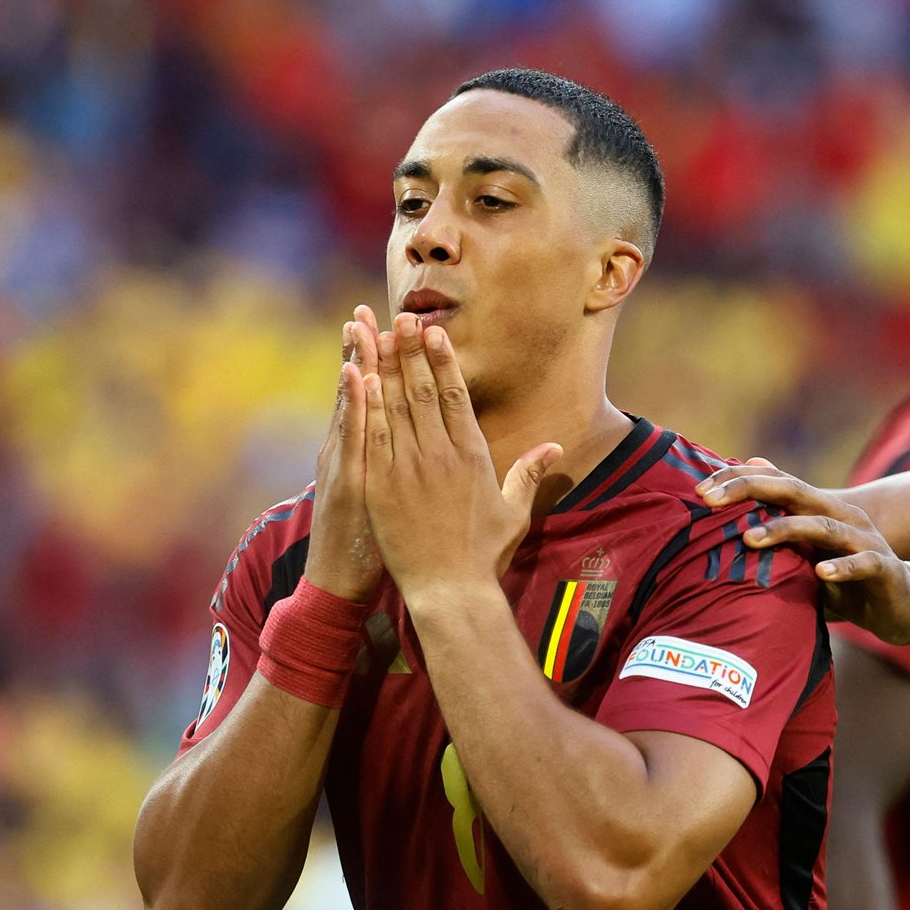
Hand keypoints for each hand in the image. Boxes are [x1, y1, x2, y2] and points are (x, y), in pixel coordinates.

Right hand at [304, 306, 384, 601]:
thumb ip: (391, 469)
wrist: (340, 582)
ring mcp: (344, 463)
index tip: (380, 325)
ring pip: (352, 405)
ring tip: (355, 324)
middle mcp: (348, 452)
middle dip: (362, 349)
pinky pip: (352, 437)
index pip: (372, 399)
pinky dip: (353, 404)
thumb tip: (409, 449)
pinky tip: (356, 374)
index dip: (376, 362)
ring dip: (355, 363)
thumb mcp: (378, 499)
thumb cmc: (368, 544)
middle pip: (361, 393)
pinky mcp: (347, 480)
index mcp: (363, 454)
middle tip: (363, 309)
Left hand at [362, 313, 560, 602]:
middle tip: (402, 317)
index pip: (455, 396)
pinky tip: (355, 377)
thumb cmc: (485, 555)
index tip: (435, 333)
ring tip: (375, 334)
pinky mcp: (380, 485)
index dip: (443, 361)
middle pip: (421, 391)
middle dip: (411, 351)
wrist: (450, 591)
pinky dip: (362, 403)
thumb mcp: (514, 512)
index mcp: (472, 456)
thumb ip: (528, 473)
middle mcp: (439, 455)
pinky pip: (371, 435)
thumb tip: (553, 447)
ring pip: (392, 405)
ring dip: (383, 367)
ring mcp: (407, 468)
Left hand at [696, 462, 909, 644]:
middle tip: (710, 500)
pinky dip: (841, 567)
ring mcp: (863, 539)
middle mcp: (841, 514)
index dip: (736, 481)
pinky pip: (862, 563)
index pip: (773, 482)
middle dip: (750, 491)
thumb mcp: (805, 553)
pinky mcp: (883, 567)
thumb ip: (776, 528)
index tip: (698, 491)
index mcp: (818, 508)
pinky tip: (820, 572)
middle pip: (792, 491)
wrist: (899, 606)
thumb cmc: (843, 580)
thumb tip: (735, 513)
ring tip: (750, 540)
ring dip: (785, 530)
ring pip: (822, 526)